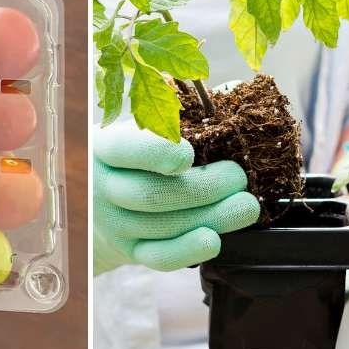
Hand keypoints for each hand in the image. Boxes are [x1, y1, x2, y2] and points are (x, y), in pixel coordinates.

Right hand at [93, 121, 259, 274]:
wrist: (103, 198)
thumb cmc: (139, 153)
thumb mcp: (148, 126)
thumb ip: (188, 109)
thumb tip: (235, 91)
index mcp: (104, 146)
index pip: (125, 150)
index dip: (157, 154)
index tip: (189, 154)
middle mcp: (102, 186)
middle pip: (151, 194)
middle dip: (204, 188)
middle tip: (238, 178)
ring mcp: (113, 223)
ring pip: (162, 226)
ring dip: (211, 216)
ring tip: (246, 206)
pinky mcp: (129, 250)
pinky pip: (158, 257)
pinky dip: (187, 250)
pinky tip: (213, 239)